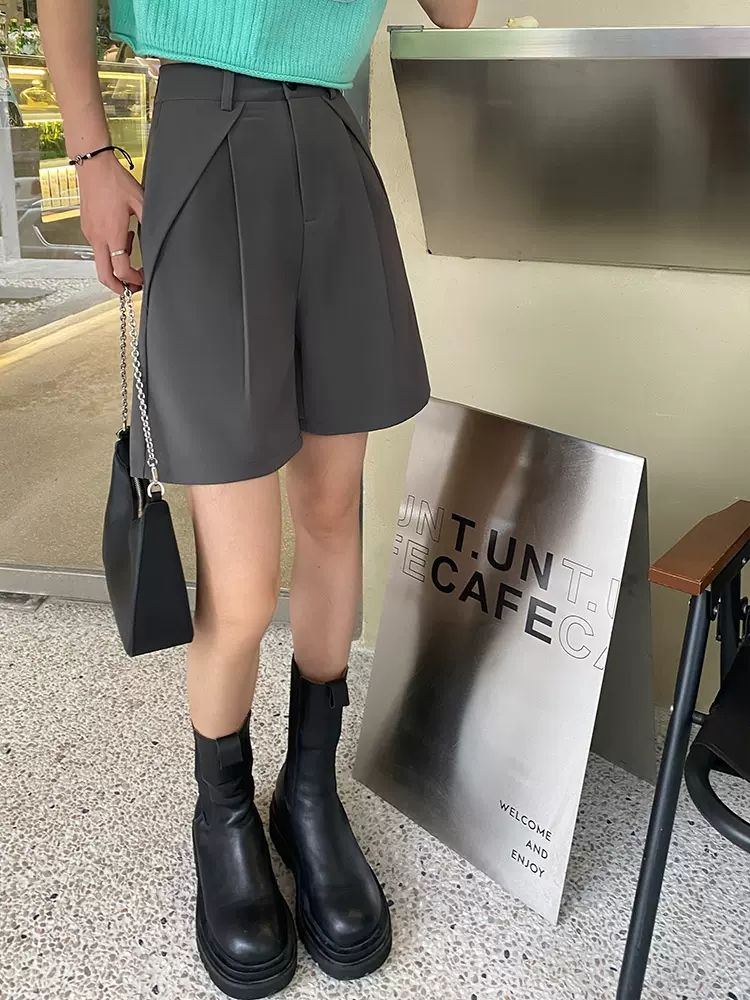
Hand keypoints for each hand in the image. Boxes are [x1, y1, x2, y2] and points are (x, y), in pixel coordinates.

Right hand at [77, 151, 143, 292]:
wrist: (93, 165)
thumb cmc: (114, 180)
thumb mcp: (140, 201)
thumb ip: (149, 222)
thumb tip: (158, 237)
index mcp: (112, 234)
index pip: (121, 270)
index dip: (133, 280)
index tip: (142, 278)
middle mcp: (98, 237)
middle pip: (104, 276)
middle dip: (119, 287)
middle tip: (132, 287)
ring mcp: (89, 233)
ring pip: (101, 262)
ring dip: (116, 265)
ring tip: (130, 250)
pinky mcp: (86, 227)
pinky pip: (98, 248)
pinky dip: (110, 251)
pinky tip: (121, 235)